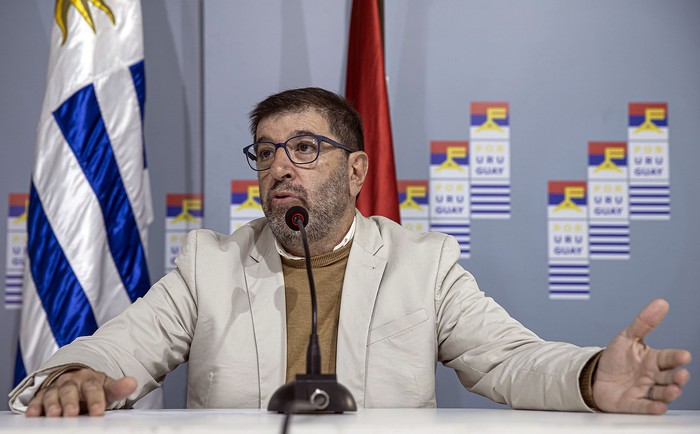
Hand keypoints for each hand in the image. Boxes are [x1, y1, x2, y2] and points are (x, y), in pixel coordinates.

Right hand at [26, 368, 136, 416]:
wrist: (77, 379)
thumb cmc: (93, 388)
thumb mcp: (107, 388)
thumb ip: (118, 388)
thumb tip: (133, 382)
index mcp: (89, 379)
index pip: (93, 388)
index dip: (96, 400)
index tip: (98, 413)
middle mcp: (71, 382)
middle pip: (70, 390)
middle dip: (70, 402)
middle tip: (71, 414)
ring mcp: (56, 388)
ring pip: (53, 394)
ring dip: (51, 404)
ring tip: (53, 415)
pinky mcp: (43, 395)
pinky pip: (37, 399)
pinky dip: (34, 406)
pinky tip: (32, 414)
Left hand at [593, 299, 691, 413]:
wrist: (596, 376)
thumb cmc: (616, 358)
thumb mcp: (627, 337)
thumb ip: (644, 323)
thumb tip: (661, 303)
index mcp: (653, 360)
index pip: (668, 358)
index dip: (676, 358)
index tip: (684, 356)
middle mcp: (652, 377)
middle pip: (669, 378)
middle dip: (677, 378)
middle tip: (681, 376)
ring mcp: (643, 391)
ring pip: (660, 394)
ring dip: (669, 393)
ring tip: (673, 390)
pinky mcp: (632, 404)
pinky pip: (643, 407)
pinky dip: (651, 407)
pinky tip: (659, 407)